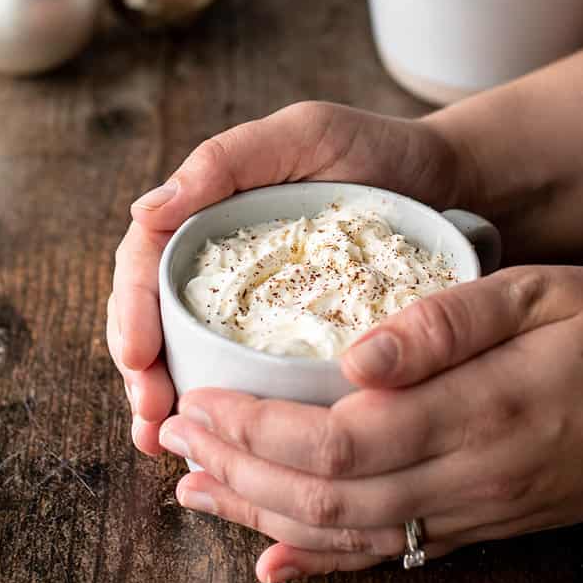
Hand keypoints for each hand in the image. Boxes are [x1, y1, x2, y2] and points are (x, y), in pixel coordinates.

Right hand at [107, 101, 460, 453]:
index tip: (139, 356)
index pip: (146, 262)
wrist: (451, 184)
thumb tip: (147, 209)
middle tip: (151, 418)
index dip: (131, 310)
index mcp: (207, 212)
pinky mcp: (292, 336)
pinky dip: (225, 413)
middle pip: (153, 316)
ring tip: (162, 443)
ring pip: (186, 353)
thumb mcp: (306, 134)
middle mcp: (220, 260)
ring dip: (166, 401)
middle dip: (141, 371)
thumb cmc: (377, 149)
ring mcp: (253, 301)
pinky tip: (220, 448)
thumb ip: (230, 159)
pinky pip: (244, 374)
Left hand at [159, 265, 582, 582]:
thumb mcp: (541, 291)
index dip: (255, 429)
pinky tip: (274, 557)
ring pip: (346, 536)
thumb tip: (355, 353)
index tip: (198, 399)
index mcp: (475, 410)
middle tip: (173, 436)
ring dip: (260, 516)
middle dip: (236, 469)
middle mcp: (467, 478)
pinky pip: (390, 557)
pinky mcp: (483, 526)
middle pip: (325, 498)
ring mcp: (474, 513)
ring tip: (195, 488)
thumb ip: (446, 320)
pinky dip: (322, 561)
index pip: (338, 440)